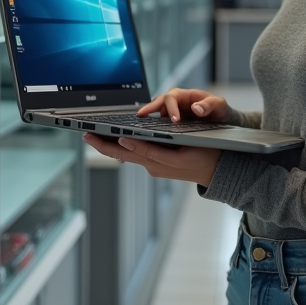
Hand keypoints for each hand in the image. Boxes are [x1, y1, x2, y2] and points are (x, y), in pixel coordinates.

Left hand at [83, 133, 221, 187]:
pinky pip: (139, 154)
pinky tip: (118, 140)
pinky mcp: (160, 162)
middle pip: (121, 154)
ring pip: (129, 154)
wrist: (220, 170)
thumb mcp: (178, 154)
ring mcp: (155, 165)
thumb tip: (126, 141)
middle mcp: (152, 165)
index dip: (106, 143)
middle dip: (102, 144)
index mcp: (155, 163)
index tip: (91, 135)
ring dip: (112, 145)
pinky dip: (126, 147)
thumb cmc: (203, 157)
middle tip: (86, 135)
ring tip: (96, 135)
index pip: (124, 152)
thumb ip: (151, 150)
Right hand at [138, 88, 230, 123]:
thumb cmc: (220, 110)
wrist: (223, 121)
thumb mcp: (219, 105)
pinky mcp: (171, 124)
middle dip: (149, 109)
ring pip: (157, 115)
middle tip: (141, 116)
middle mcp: (175, 103)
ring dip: (149, 120)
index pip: (171, 98)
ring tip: (140, 128)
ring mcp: (172, 113)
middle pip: (158, 103)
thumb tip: (196, 108)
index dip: (171, 109)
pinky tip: (148, 137)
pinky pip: (160, 125)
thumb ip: (210, 105)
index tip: (175, 120)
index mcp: (184, 95)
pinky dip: (154, 129)